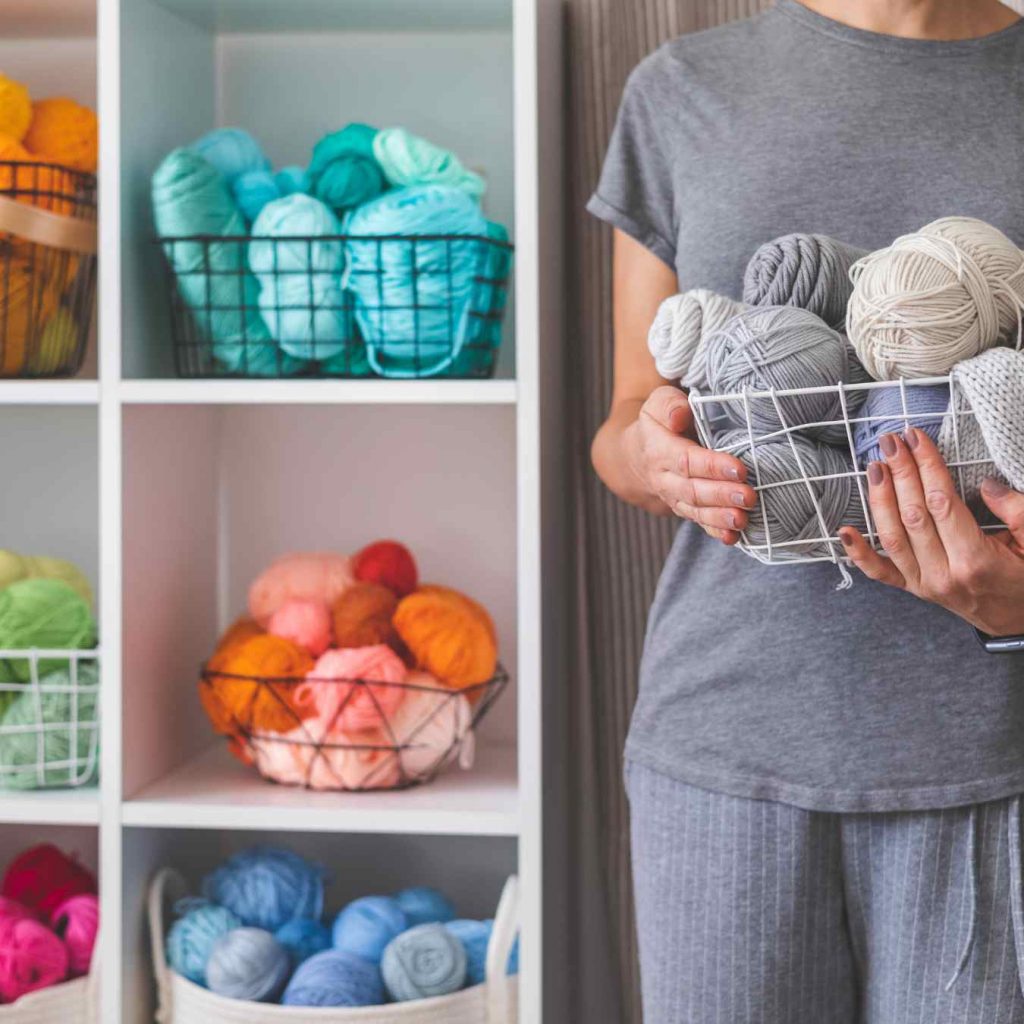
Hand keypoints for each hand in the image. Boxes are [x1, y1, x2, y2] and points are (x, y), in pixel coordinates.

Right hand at [624, 386, 755, 543]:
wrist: (636, 454)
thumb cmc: (658, 423)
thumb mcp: (657, 404)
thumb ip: (669, 405)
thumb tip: (680, 416)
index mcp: (659, 449)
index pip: (686, 460)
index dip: (712, 466)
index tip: (738, 468)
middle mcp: (664, 478)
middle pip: (692, 490)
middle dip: (721, 495)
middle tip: (749, 497)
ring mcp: (673, 497)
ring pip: (695, 510)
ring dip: (720, 517)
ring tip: (742, 519)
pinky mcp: (684, 508)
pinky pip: (698, 522)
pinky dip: (715, 532)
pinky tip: (733, 538)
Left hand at [839, 427, 1023, 635]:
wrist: (1021, 621)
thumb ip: (1018, 512)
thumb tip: (986, 485)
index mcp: (976, 561)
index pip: (942, 503)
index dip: (927, 467)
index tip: (917, 438)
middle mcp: (943, 574)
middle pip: (913, 515)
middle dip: (901, 473)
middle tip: (892, 442)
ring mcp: (924, 585)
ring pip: (892, 537)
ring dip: (880, 498)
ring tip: (875, 465)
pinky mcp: (914, 590)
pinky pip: (880, 573)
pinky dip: (858, 552)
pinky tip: (844, 530)